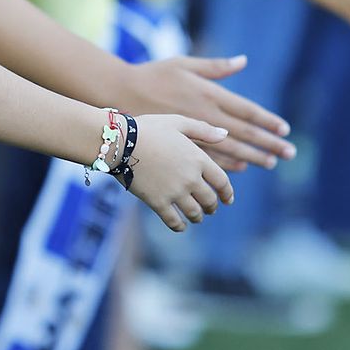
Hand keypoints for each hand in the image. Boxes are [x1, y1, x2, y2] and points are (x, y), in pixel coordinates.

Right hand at [123, 56, 294, 171]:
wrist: (118, 95)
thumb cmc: (151, 75)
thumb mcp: (184, 64)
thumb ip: (216, 67)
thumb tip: (243, 61)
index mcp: (208, 94)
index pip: (246, 110)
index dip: (267, 121)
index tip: (285, 129)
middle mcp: (204, 116)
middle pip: (244, 134)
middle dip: (268, 144)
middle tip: (289, 152)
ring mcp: (192, 134)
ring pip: (230, 150)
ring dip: (253, 157)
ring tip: (271, 163)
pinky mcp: (180, 146)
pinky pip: (208, 160)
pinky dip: (227, 164)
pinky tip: (241, 168)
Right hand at [125, 115, 233, 231]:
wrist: (120, 143)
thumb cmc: (148, 129)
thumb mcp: (178, 123)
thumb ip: (203, 130)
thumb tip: (226, 133)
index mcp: (198, 159)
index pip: (222, 182)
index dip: (227, 193)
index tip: (228, 199)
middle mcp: (190, 178)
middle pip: (209, 200)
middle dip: (212, 207)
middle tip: (210, 209)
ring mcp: (174, 192)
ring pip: (194, 213)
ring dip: (197, 217)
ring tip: (196, 217)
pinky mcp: (157, 202)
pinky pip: (173, 221)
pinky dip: (179, 226)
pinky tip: (180, 226)